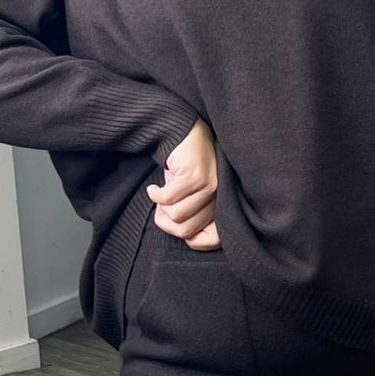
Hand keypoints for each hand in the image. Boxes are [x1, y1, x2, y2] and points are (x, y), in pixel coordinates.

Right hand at [146, 118, 221, 247]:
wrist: (183, 135)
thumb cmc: (183, 170)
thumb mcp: (189, 197)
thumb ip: (191, 217)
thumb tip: (182, 235)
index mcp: (221, 207)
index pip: (212, 240)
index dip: (188, 239)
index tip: (174, 223)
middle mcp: (219, 199)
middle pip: (186, 231)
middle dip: (166, 221)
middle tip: (160, 207)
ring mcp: (209, 187)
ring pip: (176, 216)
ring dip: (160, 207)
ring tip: (159, 195)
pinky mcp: (195, 176)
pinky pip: (168, 199)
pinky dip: (155, 195)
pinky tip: (154, 188)